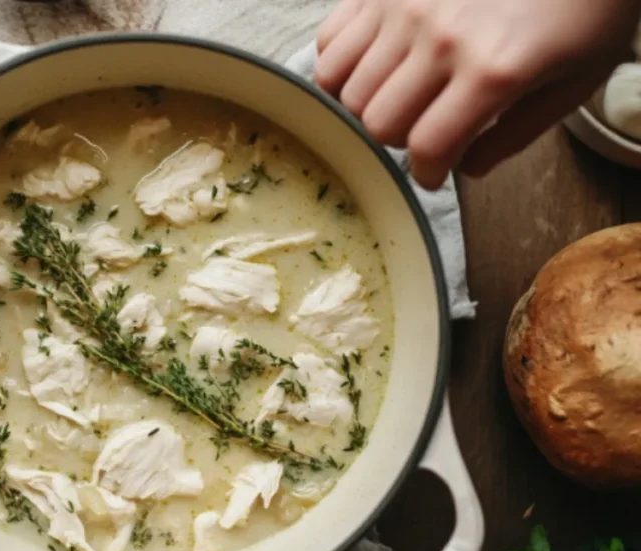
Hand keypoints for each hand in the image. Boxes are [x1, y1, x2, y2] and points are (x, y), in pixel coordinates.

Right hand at [316, 0, 640, 187]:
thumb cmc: (582, 6)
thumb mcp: (574, 80)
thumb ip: (516, 135)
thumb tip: (462, 166)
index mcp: (492, 70)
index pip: (426, 148)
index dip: (426, 173)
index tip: (433, 173)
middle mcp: (440, 38)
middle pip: (377, 122)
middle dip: (398, 139)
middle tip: (422, 128)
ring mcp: (404, 7)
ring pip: (345, 88)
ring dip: (368, 105)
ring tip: (397, 96)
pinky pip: (328, 43)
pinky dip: (340, 65)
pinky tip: (373, 66)